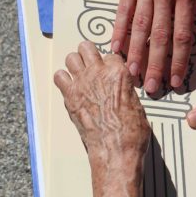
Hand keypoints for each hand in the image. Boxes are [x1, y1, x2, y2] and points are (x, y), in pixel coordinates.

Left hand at [54, 41, 149, 168]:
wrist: (115, 149)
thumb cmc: (130, 133)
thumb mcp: (136, 104)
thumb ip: (125, 90)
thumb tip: (122, 90)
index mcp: (119, 73)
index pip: (111, 55)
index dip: (110, 63)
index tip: (109, 69)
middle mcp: (99, 73)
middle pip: (87, 47)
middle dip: (88, 54)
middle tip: (91, 63)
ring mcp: (82, 82)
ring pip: (71, 57)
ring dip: (75, 64)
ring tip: (79, 73)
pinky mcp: (70, 96)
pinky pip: (59, 76)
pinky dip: (63, 79)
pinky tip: (70, 86)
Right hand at [111, 0, 195, 92]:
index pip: (183, 34)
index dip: (178, 60)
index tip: (175, 80)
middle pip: (159, 35)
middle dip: (156, 64)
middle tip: (152, 87)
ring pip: (139, 25)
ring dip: (135, 52)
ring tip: (132, 74)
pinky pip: (122, 9)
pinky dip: (118, 30)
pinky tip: (115, 48)